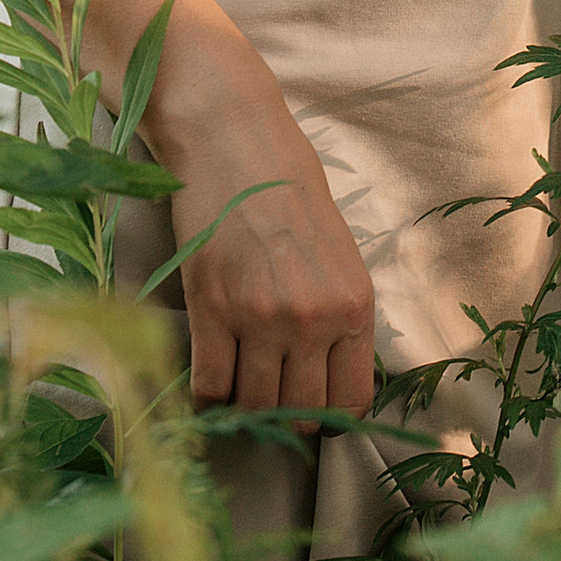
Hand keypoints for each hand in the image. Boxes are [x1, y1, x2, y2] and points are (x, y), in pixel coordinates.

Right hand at [147, 1, 377, 421]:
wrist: (237, 143)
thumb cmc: (290, 194)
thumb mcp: (338, 258)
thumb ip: (338, 320)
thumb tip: (327, 385)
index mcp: (354, 306)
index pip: (349, 402)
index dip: (327, 417)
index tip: (306, 406)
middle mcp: (313, 318)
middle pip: (299, 414)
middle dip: (282, 417)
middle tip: (266, 394)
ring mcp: (260, 316)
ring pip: (253, 406)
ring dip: (242, 405)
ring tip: (237, 380)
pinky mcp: (210, 307)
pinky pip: (209, 384)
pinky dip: (206, 391)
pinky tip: (207, 372)